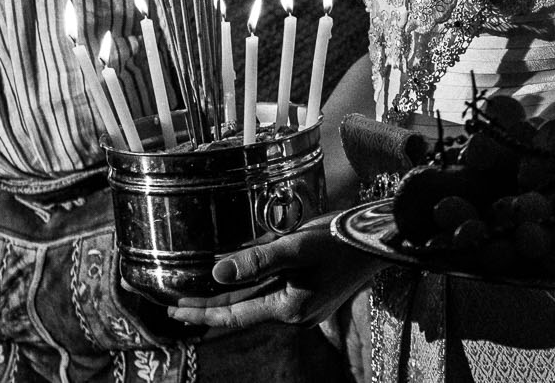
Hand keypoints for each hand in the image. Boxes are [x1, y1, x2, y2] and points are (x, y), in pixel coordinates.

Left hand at [166, 220, 377, 330]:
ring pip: (256, 303)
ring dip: (229, 299)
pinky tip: (238, 282)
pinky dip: (250, 290)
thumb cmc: (340, 240)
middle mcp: (296, 315)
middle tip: (177, 306)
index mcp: (289, 308)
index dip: (202, 312)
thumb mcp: (295, 246)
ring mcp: (305, 307)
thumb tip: (216, 273)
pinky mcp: (312, 296)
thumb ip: (255, 260)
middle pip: (242, 312)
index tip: (175, 310)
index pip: (234, 314)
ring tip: (200, 295)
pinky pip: (272, 295)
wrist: (379, 239)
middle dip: (209, 308)